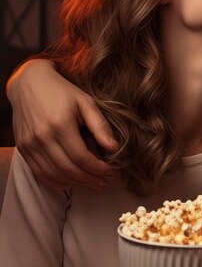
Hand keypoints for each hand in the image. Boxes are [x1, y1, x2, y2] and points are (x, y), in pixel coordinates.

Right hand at [7, 59, 118, 189]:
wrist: (30, 83)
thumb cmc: (62, 92)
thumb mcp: (86, 102)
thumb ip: (100, 125)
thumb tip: (114, 148)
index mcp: (60, 124)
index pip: (81, 157)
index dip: (98, 168)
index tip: (110, 172)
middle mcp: (42, 137)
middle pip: (68, 169)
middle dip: (89, 179)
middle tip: (104, 182)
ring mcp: (30, 144)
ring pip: (54, 174)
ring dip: (75, 183)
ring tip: (91, 183)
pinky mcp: (23, 148)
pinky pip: (39, 173)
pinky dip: (56, 181)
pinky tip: (70, 182)